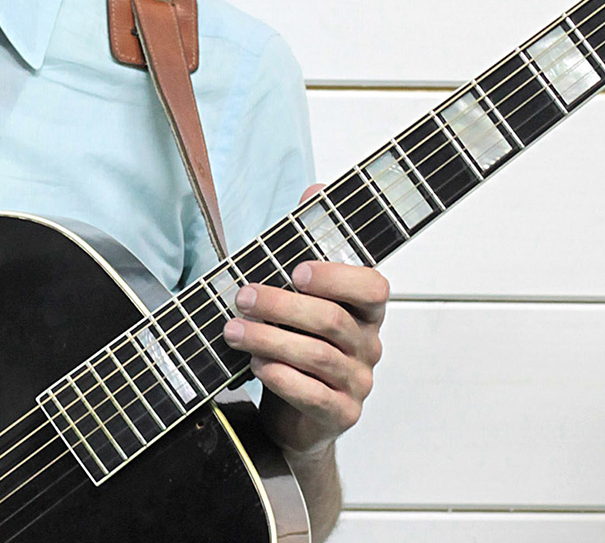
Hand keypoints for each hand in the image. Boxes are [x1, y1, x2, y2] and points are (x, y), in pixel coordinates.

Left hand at [221, 190, 389, 460]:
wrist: (296, 415)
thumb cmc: (299, 344)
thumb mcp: (303, 296)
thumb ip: (310, 243)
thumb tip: (316, 190)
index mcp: (365, 311)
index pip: (372, 288)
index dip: (337, 277)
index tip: (296, 270)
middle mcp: (368, 344)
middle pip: (331, 320)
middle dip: (281, 305)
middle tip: (243, 297)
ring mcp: (357, 381)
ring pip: (316, 355)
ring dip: (268, 339)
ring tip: (233, 330)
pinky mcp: (341, 413)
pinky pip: (312, 394)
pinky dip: (281, 377)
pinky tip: (257, 366)